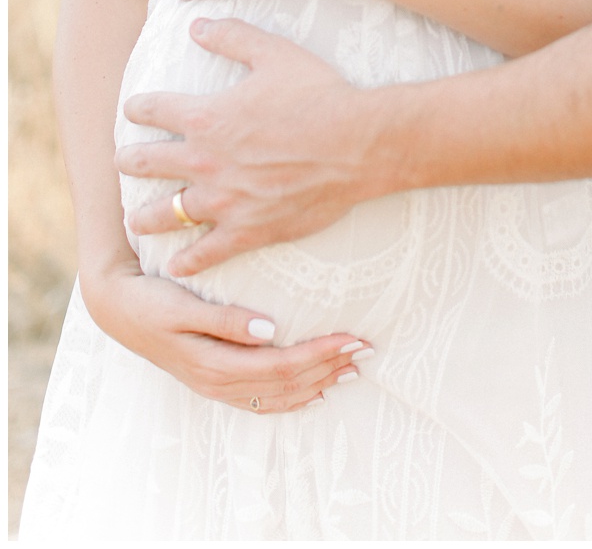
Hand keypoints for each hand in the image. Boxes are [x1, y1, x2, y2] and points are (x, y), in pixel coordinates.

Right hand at [81, 256, 373, 411]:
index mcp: (215, 363)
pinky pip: (262, 400)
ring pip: (278, 394)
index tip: (353, 337)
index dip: (320, 354)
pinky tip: (315, 391)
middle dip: (328, 367)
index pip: (281, 365)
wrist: (117, 308)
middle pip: (286, 383)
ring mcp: (217, 386)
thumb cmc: (152, 300)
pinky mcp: (215, 381)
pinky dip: (293, 397)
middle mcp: (219, 381)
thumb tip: (269, 329)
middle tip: (366, 348)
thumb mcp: (183, 306)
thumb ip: (224, 319)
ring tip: (352, 369)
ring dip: (318, 382)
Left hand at [116, 17, 402, 275]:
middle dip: (129, 161)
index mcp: (207, 117)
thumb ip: (232, 37)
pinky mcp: (247, 230)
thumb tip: (197, 24)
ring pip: (165, 215)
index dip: (138, 107)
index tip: (133, 109)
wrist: (358, 143)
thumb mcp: (275, 53)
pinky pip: (206, 253)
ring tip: (135, 220)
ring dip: (144, 217)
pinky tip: (176, 264)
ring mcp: (224, 201)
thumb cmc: (319, 94)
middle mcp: (205, 161)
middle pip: (146, 164)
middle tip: (123, 162)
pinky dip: (187, 261)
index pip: (153, 110)